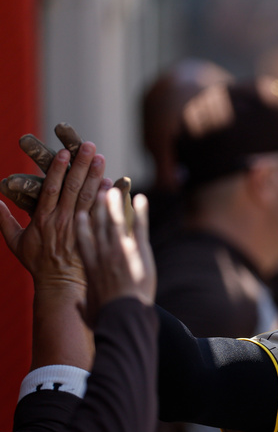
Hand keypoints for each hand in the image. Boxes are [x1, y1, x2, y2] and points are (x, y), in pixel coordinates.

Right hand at [0, 140, 106, 292]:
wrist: (61, 284)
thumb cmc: (38, 262)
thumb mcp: (16, 242)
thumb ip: (4, 221)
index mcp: (43, 219)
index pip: (51, 189)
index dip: (58, 170)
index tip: (64, 153)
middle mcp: (62, 220)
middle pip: (73, 188)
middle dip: (81, 166)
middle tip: (89, 147)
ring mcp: (79, 227)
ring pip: (88, 197)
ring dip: (95, 176)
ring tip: (101, 158)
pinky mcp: (92, 234)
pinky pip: (100, 213)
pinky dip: (106, 198)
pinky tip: (112, 183)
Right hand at [76, 187, 155, 324]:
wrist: (124, 315)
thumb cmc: (106, 318)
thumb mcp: (91, 313)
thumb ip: (83, 306)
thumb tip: (78, 307)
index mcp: (90, 268)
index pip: (82, 241)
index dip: (81, 226)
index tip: (78, 213)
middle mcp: (103, 254)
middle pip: (98, 226)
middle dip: (97, 208)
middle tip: (96, 192)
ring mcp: (120, 250)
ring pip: (116, 221)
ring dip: (115, 204)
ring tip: (113, 189)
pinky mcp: (138, 250)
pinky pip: (140, 226)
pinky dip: (141, 211)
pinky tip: (142, 199)